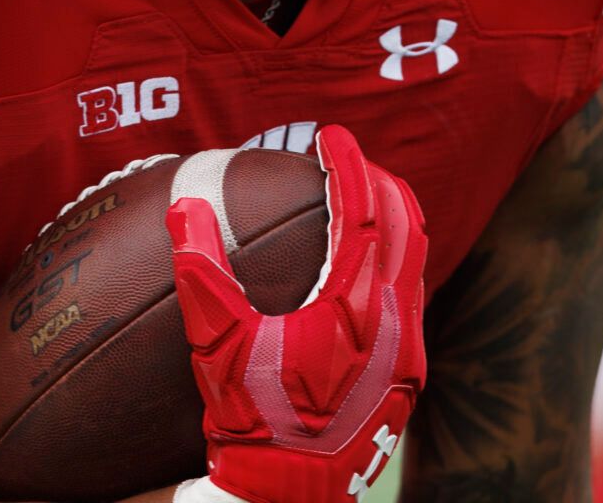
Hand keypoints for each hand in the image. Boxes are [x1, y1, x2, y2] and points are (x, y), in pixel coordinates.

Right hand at [165, 125, 427, 502]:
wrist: (292, 496)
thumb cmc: (251, 423)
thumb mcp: (216, 348)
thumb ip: (202, 273)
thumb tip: (185, 205)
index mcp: (354, 305)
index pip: (364, 209)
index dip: (349, 164)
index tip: (330, 136)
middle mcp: (395, 321)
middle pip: (407, 223)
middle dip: (380, 181)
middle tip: (347, 159)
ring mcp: (410, 349)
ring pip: (417, 259)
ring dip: (394, 220)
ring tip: (360, 199)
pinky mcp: (410, 374)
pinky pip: (413, 294)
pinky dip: (395, 261)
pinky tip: (363, 267)